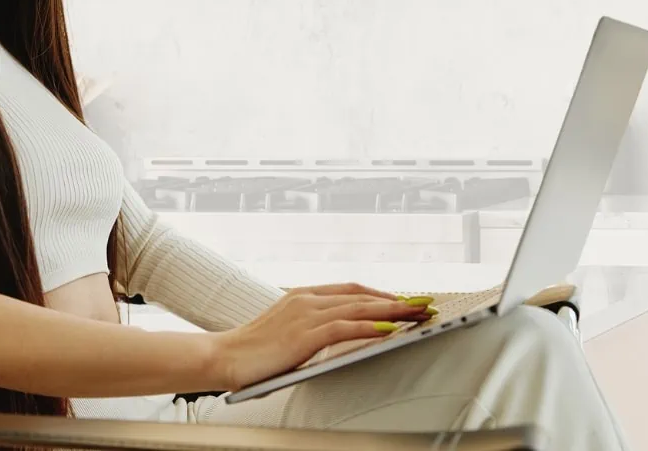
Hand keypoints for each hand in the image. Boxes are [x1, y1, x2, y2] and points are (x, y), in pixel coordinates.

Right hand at [209, 282, 433, 391]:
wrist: (223, 357)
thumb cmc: (253, 352)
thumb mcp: (287, 333)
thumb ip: (313, 329)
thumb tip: (345, 336)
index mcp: (302, 296)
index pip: (351, 290)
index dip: (381, 294)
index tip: (405, 300)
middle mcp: (306, 299)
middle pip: (362, 296)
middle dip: (396, 300)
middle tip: (424, 304)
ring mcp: (305, 314)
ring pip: (360, 308)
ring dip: (393, 311)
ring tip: (418, 314)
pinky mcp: (305, 333)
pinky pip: (347, 327)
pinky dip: (372, 328)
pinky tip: (391, 330)